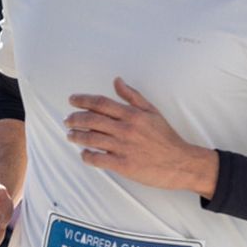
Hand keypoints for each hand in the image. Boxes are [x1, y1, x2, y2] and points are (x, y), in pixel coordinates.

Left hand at [65, 78, 217, 195]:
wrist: (180, 162)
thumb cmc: (166, 137)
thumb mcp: (152, 111)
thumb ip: (132, 96)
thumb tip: (117, 81)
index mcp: (132, 114)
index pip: (101, 103)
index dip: (83, 100)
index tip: (72, 100)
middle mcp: (125, 129)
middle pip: (92, 120)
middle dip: (75, 119)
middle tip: (67, 120)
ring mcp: (123, 147)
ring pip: (92, 139)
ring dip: (77, 136)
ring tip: (70, 135)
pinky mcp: (123, 165)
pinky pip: (99, 159)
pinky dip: (88, 156)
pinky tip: (84, 154)